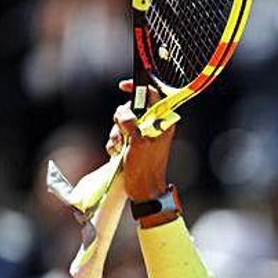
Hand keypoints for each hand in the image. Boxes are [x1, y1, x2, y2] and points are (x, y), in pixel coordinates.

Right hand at [107, 80, 175, 201]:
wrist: (143, 190)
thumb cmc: (146, 167)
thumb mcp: (139, 142)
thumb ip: (131, 123)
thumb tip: (122, 112)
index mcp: (163, 121)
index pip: (152, 94)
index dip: (138, 88)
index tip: (123, 87)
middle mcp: (153, 125)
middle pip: (132, 107)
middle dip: (122, 118)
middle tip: (122, 131)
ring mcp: (142, 134)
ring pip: (122, 121)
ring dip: (117, 134)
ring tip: (121, 147)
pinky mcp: (132, 143)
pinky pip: (117, 134)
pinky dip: (115, 143)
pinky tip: (118, 153)